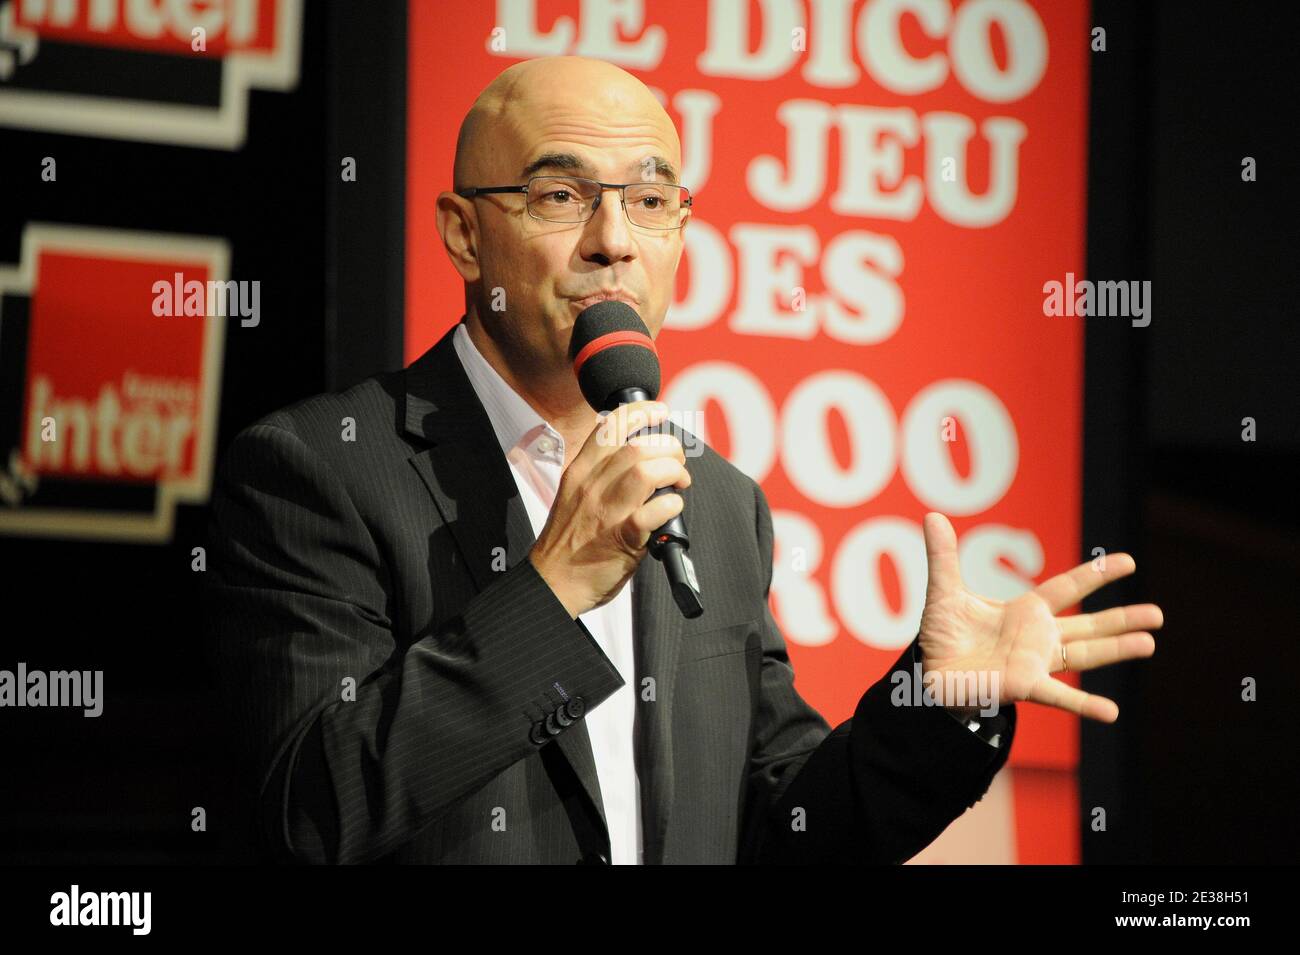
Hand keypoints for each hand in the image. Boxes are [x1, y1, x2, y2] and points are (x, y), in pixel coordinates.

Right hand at [528, 400, 690, 618]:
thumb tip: (640, 455)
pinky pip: (654, 511)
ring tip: (679, 481)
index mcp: (580, 471)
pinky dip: (671, 505)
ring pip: (646, 470)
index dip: (641, 410)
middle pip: (637, 445)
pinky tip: (671, 508)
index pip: (611, 425)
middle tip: (677, 460)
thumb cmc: (568, 541)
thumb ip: (600, 472)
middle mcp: (591, 485)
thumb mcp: (574, 493)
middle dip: (668, 446)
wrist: (552, 582)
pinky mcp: (622, 537)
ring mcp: (606, 511)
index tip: (659, 411)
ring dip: (673, 472)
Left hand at [917, 513, 1162, 722]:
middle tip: (1158, 615)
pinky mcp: (1024, 686)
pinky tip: (1111, 712)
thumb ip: (943, 557)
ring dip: (1116, 650)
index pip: (1067, 588)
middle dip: (1122, 619)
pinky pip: (1059, 696)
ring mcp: (1035, 662)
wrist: (928, 673)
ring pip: (1084, 654)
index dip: (1095, 574)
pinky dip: (1085, 704)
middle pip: (1088, 624)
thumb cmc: (942, 635)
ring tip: (1149, 643)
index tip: (1128, 561)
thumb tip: (932, 516)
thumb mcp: (944, 592)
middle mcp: (1038, 637)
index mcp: (1025, 611)